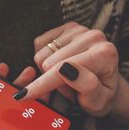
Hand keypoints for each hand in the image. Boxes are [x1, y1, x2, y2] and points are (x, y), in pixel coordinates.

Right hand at [13, 22, 128, 125]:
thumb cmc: (101, 96)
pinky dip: (44, 59)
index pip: (63, 69)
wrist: (105, 85)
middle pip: (48, 61)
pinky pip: (39, 43)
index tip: (23, 95)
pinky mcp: (67, 27)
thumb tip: (66, 69)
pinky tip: (59, 66)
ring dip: (48, 72)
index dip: (41, 85)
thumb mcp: (98, 102)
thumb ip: (87, 87)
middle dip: (52, 82)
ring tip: (66, 79)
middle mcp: (93, 36)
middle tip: (68, 90)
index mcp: (104, 54)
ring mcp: (79, 29)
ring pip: (41, 53)